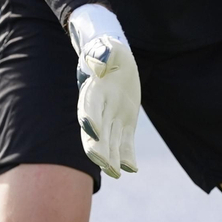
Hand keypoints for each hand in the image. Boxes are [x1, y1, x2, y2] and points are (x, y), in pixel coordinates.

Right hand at [68, 4, 139, 177]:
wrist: (115, 60)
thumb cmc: (109, 51)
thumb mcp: (109, 48)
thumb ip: (103, 55)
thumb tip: (100, 64)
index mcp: (93, 91)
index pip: (89, 108)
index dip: (90, 119)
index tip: (93, 131)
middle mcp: (99, 110)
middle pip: (95, 133)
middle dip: (98, 149)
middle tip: (105, 163)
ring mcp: (111, 119)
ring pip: (109, 143)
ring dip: (111, 159)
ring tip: (116, 173)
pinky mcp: (124, 124)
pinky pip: (125, 143)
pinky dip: (128, 156)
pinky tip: (132, 168)